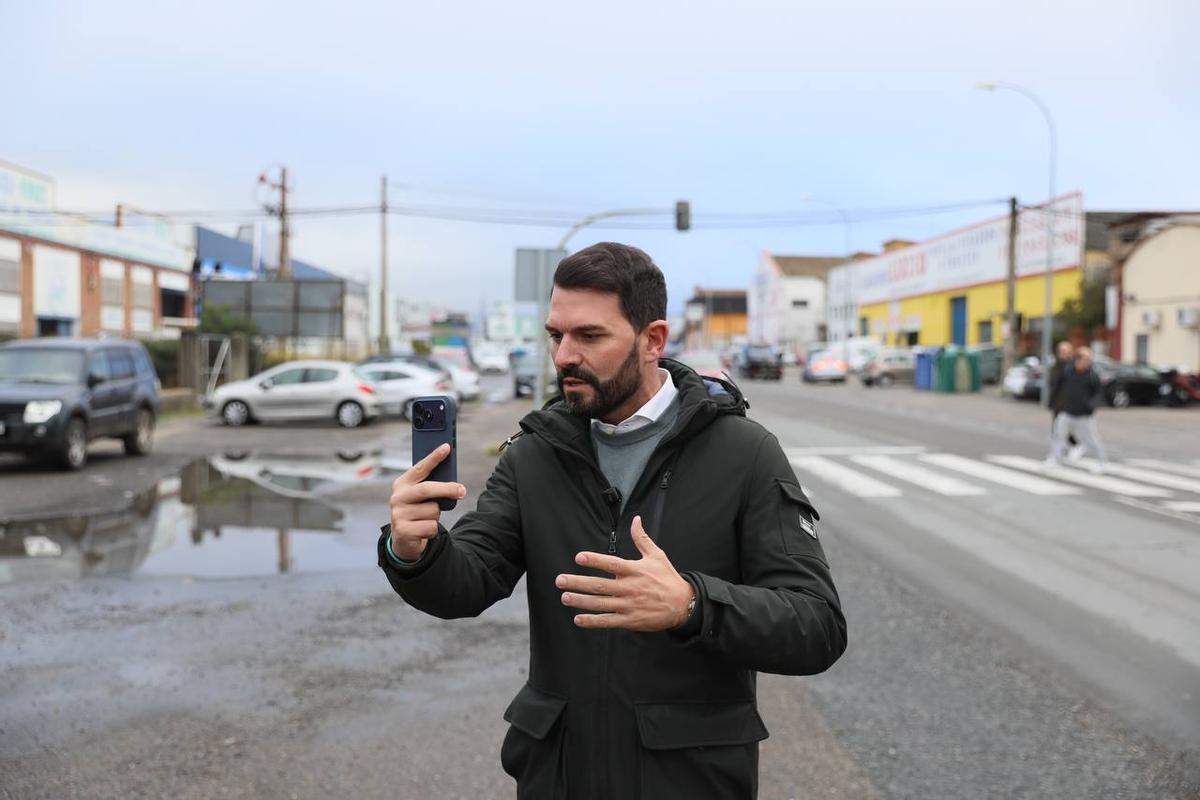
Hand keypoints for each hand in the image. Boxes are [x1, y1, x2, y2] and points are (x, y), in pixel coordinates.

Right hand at [388, 444, 465, 561]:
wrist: (404, 539)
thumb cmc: (417, 511)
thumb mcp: (421, 497)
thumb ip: (431, 487)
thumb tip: (453, 483)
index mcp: (402, 484)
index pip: (419, 468)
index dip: (433, 457)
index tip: (446, 447)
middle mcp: (397, 497)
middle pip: (426, 489)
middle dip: (447, 488)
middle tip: (462, 490)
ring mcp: (398, 514)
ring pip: (432, 510)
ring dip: (436, 515)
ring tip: (426, 518)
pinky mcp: (403, 531)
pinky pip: (431, 527)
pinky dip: (433, 529)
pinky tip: (423, 530)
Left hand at [555, 515, 694, 631]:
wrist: (683, 605)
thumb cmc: (668, 578)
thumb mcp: (657, 556)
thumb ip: (642, 539)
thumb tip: (636, 520)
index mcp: (634, 570)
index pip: (611, 564)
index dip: (595, 560)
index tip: (578, 557)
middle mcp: (629, 587)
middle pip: (600, 585)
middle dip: (578, 583)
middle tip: (560, 580)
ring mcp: (628, 605)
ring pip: (600, 603)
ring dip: (581, 600)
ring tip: (565, 597)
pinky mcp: (630, 620)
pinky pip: (608, 621)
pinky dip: (593, 621)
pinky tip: (578, 619)